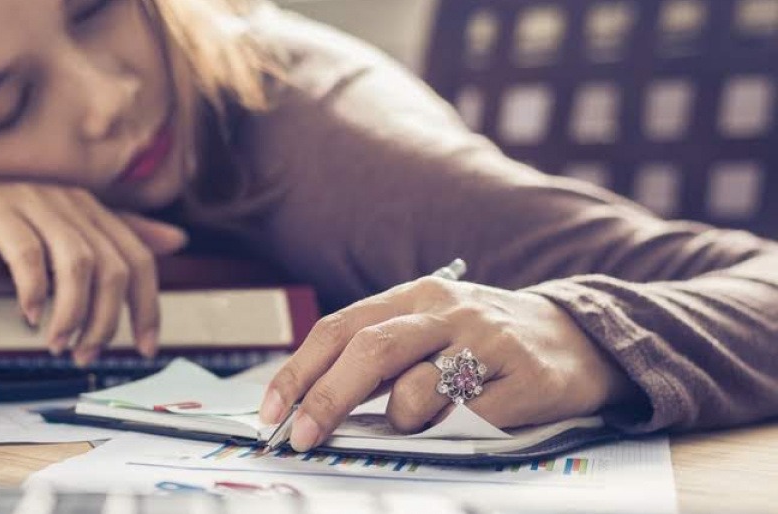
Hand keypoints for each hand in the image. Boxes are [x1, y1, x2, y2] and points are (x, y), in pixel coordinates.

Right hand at [0, 175, 187, 364]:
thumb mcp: (58, 234)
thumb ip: (113, 236)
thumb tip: (177, 240)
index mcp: (89, 208)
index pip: (137, 258)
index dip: (148, 306)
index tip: (146, 348)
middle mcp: (67, 199)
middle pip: (111, 265)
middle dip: (106, 319)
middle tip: (86, 355)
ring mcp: (31, 199)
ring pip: (76, 262)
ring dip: (73, 312)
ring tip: (59, 344)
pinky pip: (26, 251)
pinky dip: (34, 288)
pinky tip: (29, 315)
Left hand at [259, 276, 637, 451]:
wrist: (577, 337)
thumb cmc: (481, 340)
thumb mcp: (425, 330)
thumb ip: (376, 357)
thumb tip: (309, 404)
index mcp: (412, 296)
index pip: (338, 328)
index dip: (298, 372)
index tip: (272, 413)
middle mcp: (445, 310)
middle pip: (370, 350)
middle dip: (326, 399)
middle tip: (303, 437)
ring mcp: (487, 340)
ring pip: (417, 389)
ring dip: (403, 420)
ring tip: (423, 420)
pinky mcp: (524, 378)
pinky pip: (468, 418)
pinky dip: (450, 431)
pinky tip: (463, 422)